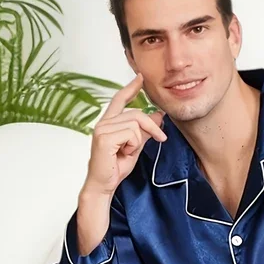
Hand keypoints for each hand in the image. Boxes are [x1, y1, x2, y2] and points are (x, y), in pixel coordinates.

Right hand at [84, 73, 167, 196]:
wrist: (104, 185)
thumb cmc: (116, 167)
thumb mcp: (135, 146)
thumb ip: (145, 130)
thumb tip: (158, 115)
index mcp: (109, 122)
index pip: (120, 99)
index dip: (131, 88)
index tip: (140, 78)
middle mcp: (103, 122)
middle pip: (136, 113)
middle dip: (152, 127)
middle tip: (161, 138)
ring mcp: (102, 129)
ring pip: (135, 124)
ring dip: (138, 141)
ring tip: (128, 152)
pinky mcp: (104, 138)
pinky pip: (131, 134)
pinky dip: (133, 146)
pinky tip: (123, 153)